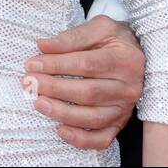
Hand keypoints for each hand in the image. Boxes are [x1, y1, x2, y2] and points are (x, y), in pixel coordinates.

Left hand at [23, 14, 144, 150]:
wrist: (138, 53)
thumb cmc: (113, 39)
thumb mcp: (99, 27)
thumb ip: (72, 37)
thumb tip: (44, 45)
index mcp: (125, 59)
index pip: (87, 64)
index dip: (57, 65)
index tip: (32, 64)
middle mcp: (129, 86)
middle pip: (89, 92)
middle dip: (55, 89)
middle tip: (30, 83)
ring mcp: (125, 107)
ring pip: (94, 117)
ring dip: (63, 113)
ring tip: (38, 103)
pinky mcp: (120, 122)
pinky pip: (103, 138)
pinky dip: (82, 139)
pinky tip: (61, 130)